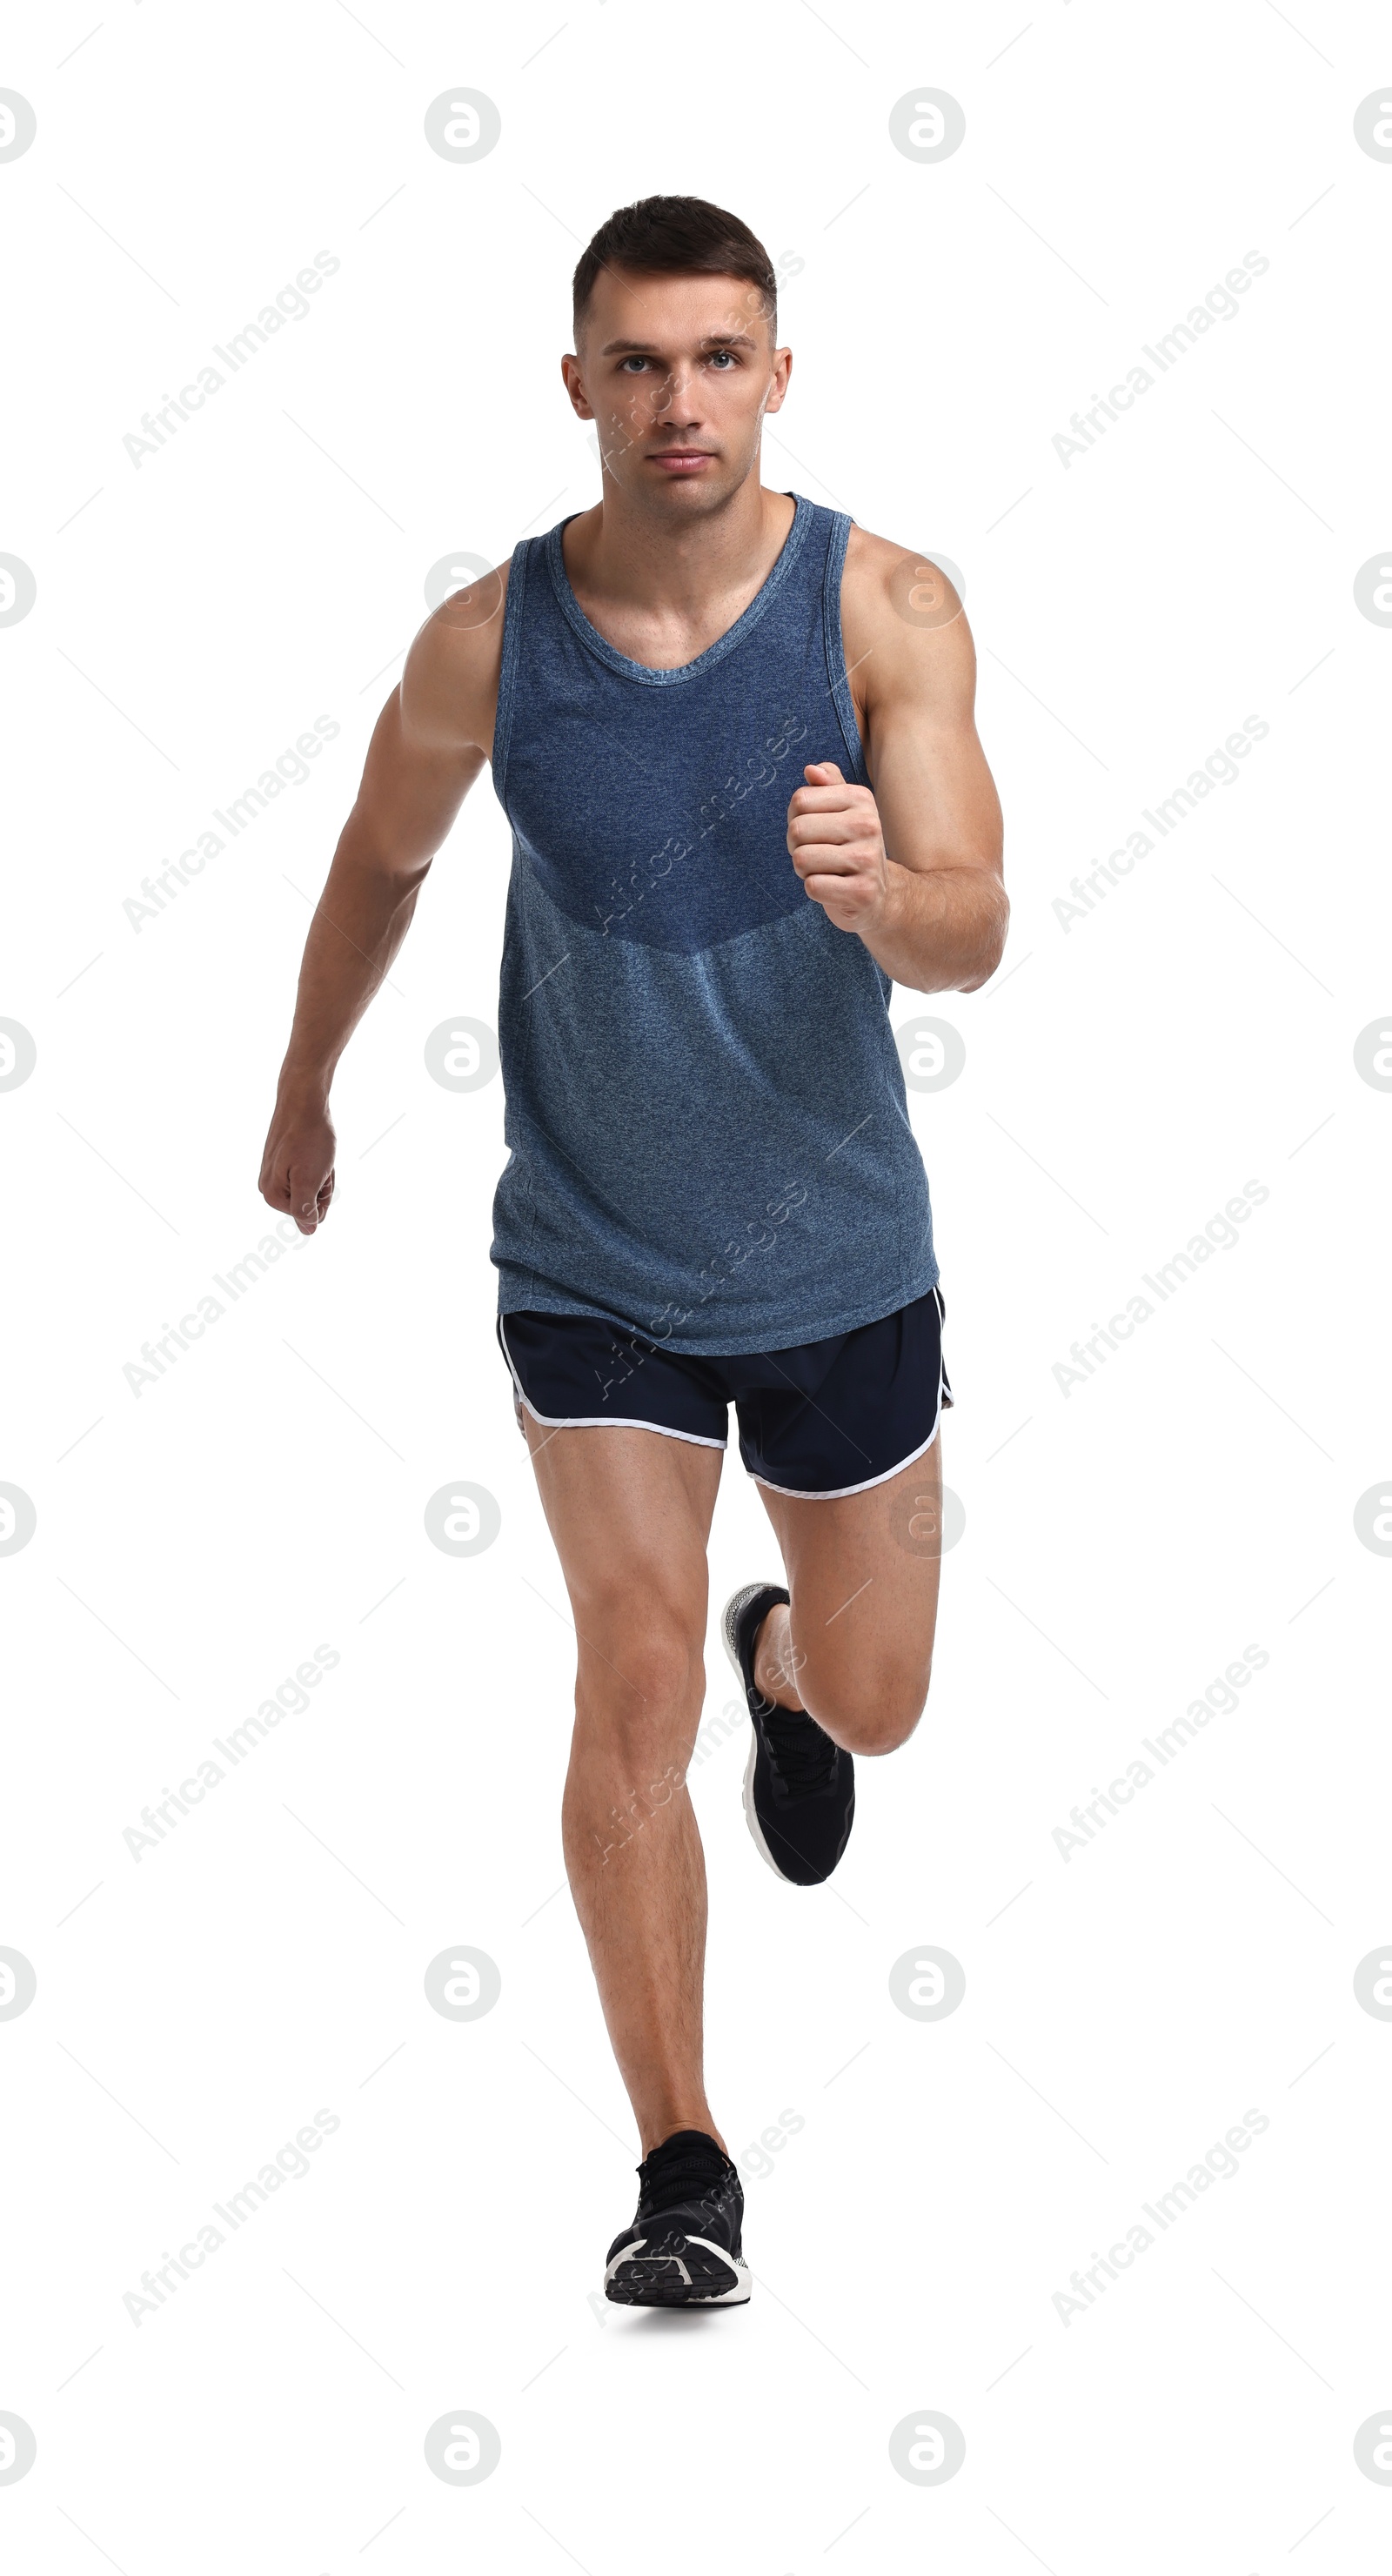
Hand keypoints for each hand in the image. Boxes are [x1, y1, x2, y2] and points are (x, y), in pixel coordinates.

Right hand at [259, 1088, 336, 1233]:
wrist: (303, 1101)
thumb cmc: (308, 1138)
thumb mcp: (309, 1178)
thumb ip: (305, 1209)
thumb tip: (308, 1230)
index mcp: (272, 1196)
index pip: (310, 1216)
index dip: (323, 1196)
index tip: (318, 1172)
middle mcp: (268, 1187)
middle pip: (309, 1203)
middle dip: (322, 1185)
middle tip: (319, 1161)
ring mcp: (274, 1173)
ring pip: (311, 1187)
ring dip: (321, 1173)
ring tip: (317, 1153)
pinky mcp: (282, 1161)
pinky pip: (307, 1172)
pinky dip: (318, 1164)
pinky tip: (314, 1148)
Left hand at [786, 761, 891, 933]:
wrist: (880, 895)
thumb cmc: (849, 849)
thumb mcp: (841, 812)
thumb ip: (826, 786)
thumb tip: (811, 770)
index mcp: (860, 798)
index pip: (800, 800)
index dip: (796, 819)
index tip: (815, 832)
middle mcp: (869, 824)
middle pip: (797, 830)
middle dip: (797, 847)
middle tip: (819, 855)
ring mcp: (868, 859)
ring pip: (802, 859)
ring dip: (805, 871)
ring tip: (827, 871)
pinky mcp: (863, 892)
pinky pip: (813, 886)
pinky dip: (816, 891)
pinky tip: (835, 889)